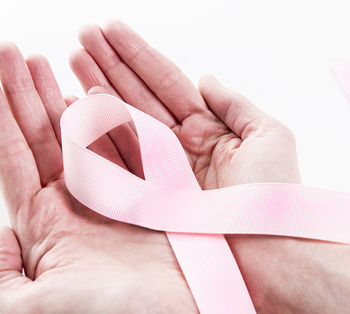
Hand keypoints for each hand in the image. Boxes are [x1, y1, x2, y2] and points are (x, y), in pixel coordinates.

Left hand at [0, 42, 202, 313]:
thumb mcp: (32, 312)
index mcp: (44, 229)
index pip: (11, 159)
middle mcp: (75, 209)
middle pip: (40, 137)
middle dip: (22, 91)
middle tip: (9, 52)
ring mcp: (114, 198)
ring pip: (81, 134)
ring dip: (61, 95)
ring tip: (44, 61)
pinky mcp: (150, 194)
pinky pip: (127, 144)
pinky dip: (112, 115)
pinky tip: (95, 89)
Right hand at [69, 20, 300, 189]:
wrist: (273, 250)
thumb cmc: (277, 196)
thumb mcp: (268, 137)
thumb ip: (235, 104)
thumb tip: (206, 78)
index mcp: (207, 129)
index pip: (165, 82)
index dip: (137, 54)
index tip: (109, 28)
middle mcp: (179, 148)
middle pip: (137, 96)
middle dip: (109, 65)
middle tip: (82, 35)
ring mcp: (161, 173)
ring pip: (122, 122)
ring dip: (96, 91)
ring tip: (72, 61)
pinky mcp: (148, 199)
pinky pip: (116, 161)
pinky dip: (95, 135)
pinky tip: (76, 107)